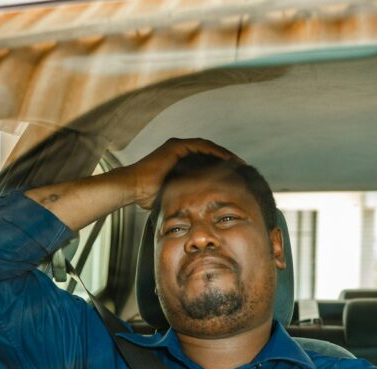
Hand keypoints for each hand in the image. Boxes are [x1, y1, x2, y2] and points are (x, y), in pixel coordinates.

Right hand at [127, 138, 242, 208]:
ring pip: (208, 148)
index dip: (221, 169)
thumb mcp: (173, 197)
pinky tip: (228, 160)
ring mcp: (178, 147)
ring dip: (225, 155)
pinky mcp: (177, 146)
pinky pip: (202, 146)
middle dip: (227, 161)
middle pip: (210, 154)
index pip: (206, 163)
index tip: (236, 178)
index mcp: (180, 162)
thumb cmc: (148, 197)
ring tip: (239, 164)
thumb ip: (185, 197)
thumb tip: (196, 214)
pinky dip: (216, 152)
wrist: (133, 189)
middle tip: (243, 169)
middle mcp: (179, 152)